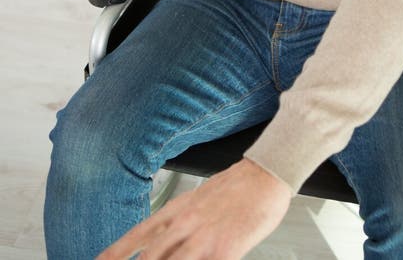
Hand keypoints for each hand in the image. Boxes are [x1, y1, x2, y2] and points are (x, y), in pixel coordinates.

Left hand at [96, 158, 291, 258]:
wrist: (265, 173)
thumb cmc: (236, 186)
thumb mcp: (199, 199)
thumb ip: (181, 222)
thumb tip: (168, 243)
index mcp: (177, 210)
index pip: (137, 236)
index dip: (115, 253)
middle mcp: (184, 225)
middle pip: (149, 259)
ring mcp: (204, 239)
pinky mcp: (226, 250)